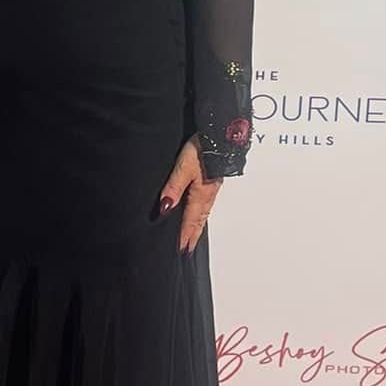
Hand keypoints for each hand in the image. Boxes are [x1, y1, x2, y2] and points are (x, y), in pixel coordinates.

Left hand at [158, 138, 221, 252]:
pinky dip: (202, 213)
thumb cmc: (203, 148)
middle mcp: (208, 194)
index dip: (184, 236)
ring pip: (204, 213)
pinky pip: (206, 203)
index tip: (181, 250)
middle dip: (193, 235)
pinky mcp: (213, 180)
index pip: (190, 221)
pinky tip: (199, 211)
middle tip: (188, 249)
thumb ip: (173, 188)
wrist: (221, 134)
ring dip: (198, 226)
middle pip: (199, 221)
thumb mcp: (182, 168)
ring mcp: (212, 188)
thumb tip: (165, 209)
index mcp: (201, 195)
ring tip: (193, 236)